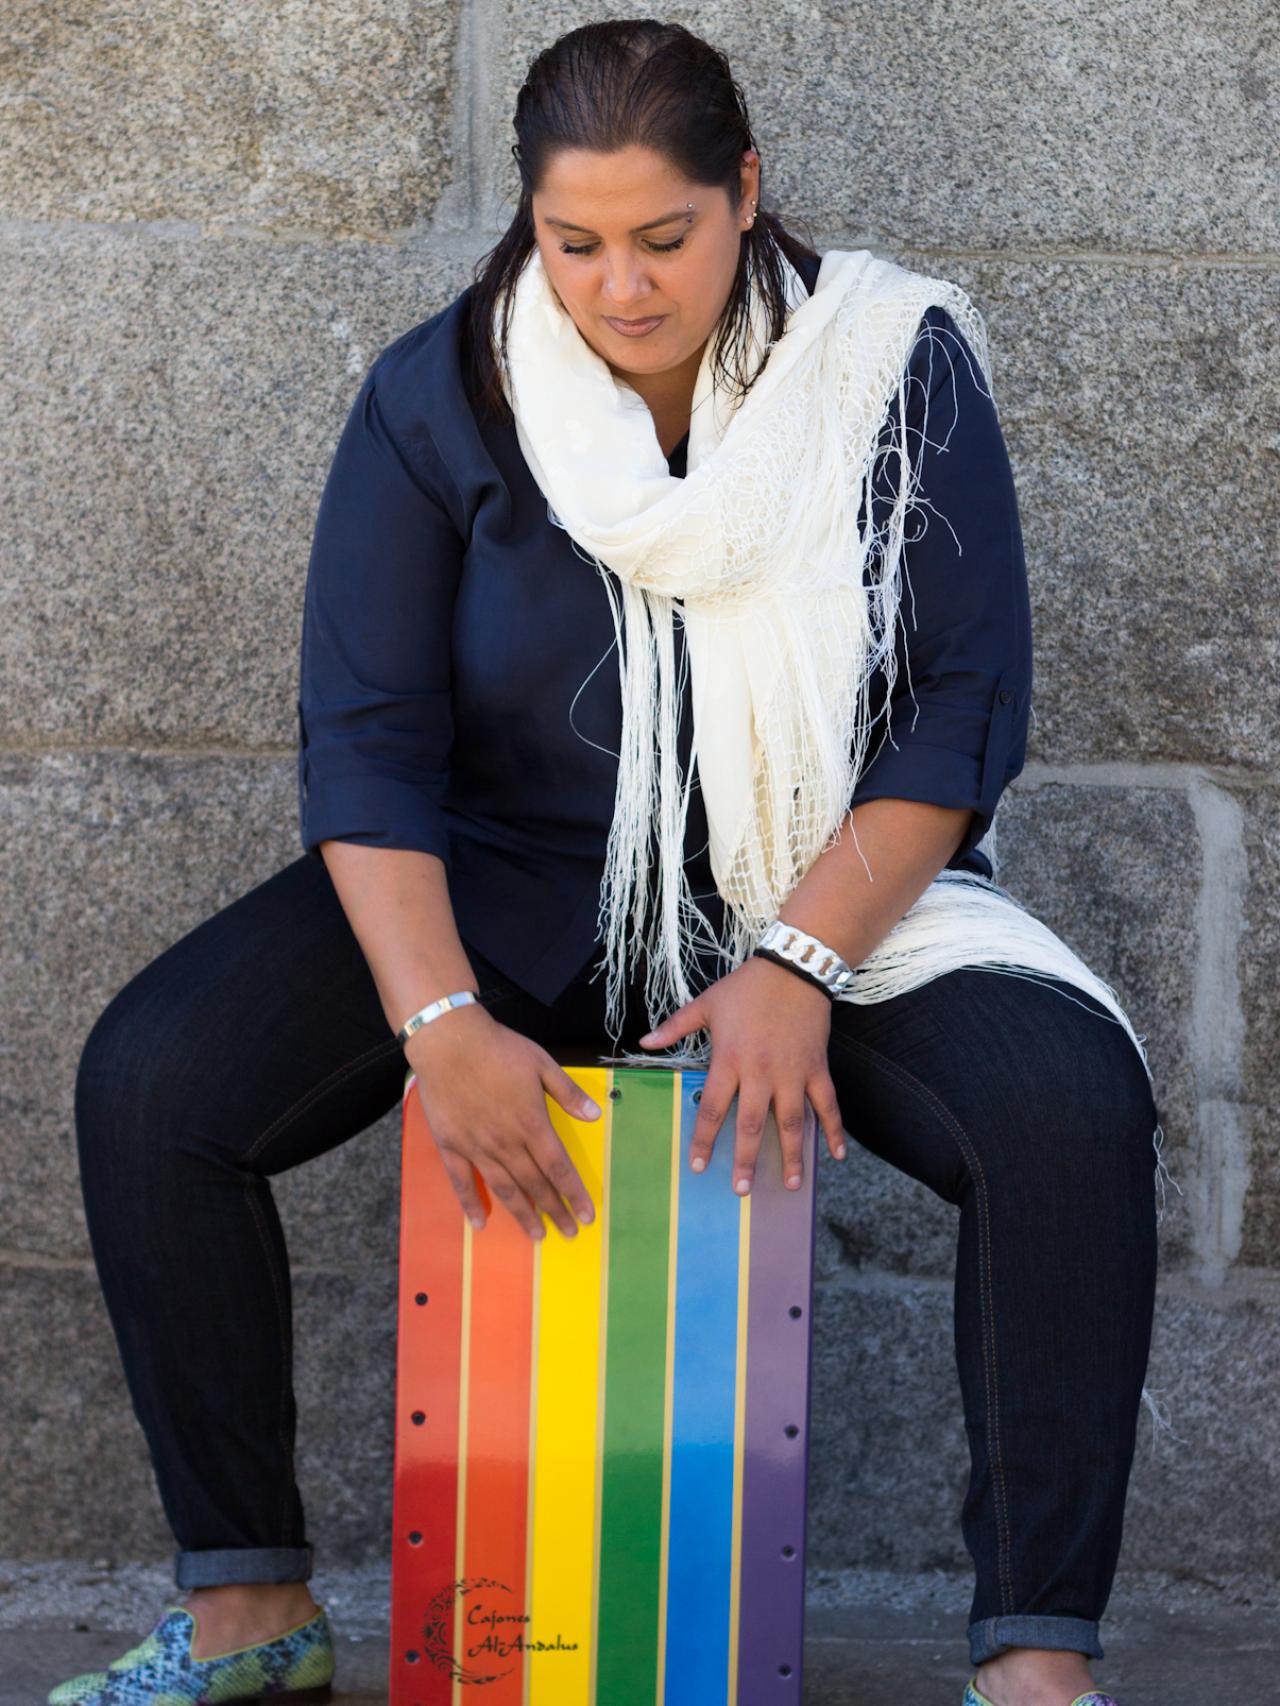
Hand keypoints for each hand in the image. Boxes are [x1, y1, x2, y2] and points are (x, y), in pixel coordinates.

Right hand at [405, 1003, 598, 1241]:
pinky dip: (471, 1204)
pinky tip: (480, 1223)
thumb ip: (568, 1093)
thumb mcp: (542, 1063)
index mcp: (532, 1123)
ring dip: (522, 1215)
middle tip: (569, 1232)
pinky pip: (462, 1181)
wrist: (449, 1041)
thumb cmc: (498, 1049)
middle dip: (554, 1211)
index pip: (558, 1167)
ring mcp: (477, 1147)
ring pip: (504, 1189)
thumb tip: (595, 1115)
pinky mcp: (451, 1145)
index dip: (574, 1193)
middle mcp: (506, 1142)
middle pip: (535, 1185)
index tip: (587, 1215)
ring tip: (537, 1236)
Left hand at [637, 955, 848, 1193]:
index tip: (698, 1166)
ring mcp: (792, 1073)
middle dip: (746, 1159)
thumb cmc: (747, 987)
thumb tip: (643, 1042)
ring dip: (791, 1156)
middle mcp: (761, 1073)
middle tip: (741, 1190)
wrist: (794, 969)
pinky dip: (833, 1130)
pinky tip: (836, 1157)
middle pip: (751, 1124)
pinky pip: (827, 1105)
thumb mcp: (706, 1003)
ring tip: (790, 1185)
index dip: (705, 1139)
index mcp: (729, 1059)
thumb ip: (675, 1027)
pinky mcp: (817, 1069)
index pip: (712, 1108)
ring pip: (791, 1122)